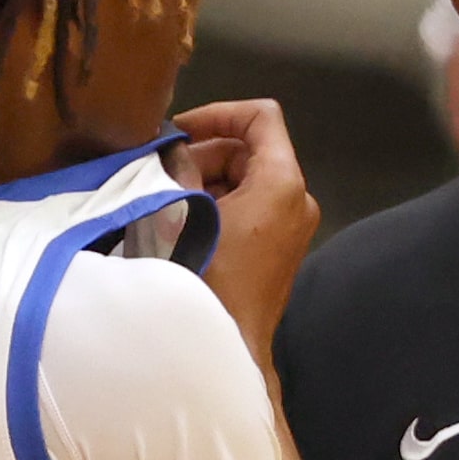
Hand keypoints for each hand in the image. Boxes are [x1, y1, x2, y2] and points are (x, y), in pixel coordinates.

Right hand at [173, 97, 318, 365]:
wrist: (228, 346)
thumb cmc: (207, 278)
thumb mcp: (186, 214)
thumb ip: (180, 170)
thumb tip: (171, 149)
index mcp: (282, 182)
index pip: (260, 117)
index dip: (217, 113)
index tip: (178, 134)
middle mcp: (297, 198)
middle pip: (250, 149)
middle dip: (204, 154)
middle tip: (161, 172)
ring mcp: (292, 225)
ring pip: (247, 179)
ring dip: (206, 180)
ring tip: (166, 199)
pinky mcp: (280, 248)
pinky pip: (250, 206)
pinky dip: (219, 203)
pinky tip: (184, 221)